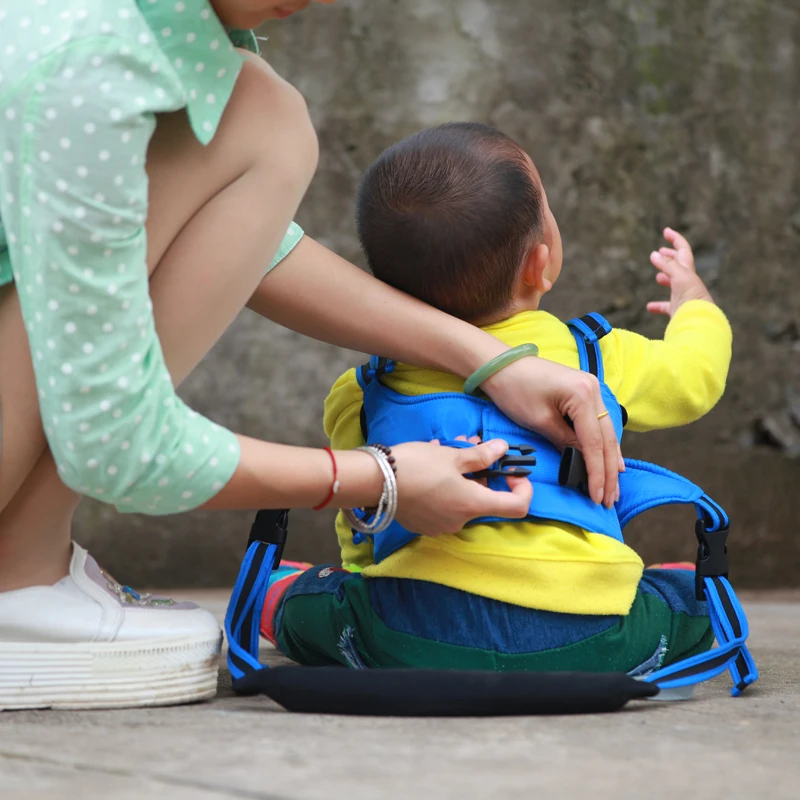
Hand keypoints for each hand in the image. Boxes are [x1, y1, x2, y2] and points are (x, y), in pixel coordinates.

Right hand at [391, 440, 532, 535]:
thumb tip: (503, 450)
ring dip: (460, 475)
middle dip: (480, 471)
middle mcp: (461, 520)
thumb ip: (481, 456)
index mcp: (473, 504)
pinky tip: (429, 467)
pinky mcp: (424, 524)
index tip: (510, 472)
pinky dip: (444, 487)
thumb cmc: (416, 466)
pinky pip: (443, 505)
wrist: (374, 482)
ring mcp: (441, 525)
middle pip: (484, 498)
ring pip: (462, 499)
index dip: (522, 488)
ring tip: (443, 449)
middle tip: (467, 446)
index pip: (517, 506)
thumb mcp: (452, 455)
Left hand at [479, 359, 621, 507]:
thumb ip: (565, 442)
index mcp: (583, 395)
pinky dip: (604, 446)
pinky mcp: (586, 393)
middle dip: (609, 472)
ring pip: (607, 433)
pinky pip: (600, 424)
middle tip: (609, 500)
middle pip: (606, 439)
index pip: (594, 443)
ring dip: (610, 462)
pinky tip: (613, 463)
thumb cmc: (515, 390)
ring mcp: (593, 390)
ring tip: (613, 489)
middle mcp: (594, 390)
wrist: (502, 365)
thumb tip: (582, 463)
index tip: (597, 497)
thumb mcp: (540, 421)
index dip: (597, 473)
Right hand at [647, 228, 713, 317]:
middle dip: (670, 256)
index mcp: (688, 273)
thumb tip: (654, 253)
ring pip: (674, 284)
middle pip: (680, 265)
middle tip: (661, 250)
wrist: (699, 324)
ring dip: (666, 277)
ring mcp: (683, 297)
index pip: (683, 251)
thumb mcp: (680, 277)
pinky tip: (650, 307)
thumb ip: (667, 265)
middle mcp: (687, 283)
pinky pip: (667, 306)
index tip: (666, 230)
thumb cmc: (692, 300)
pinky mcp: (678, 311)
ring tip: (658, 277)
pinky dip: (658, 305)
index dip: (675, 239)